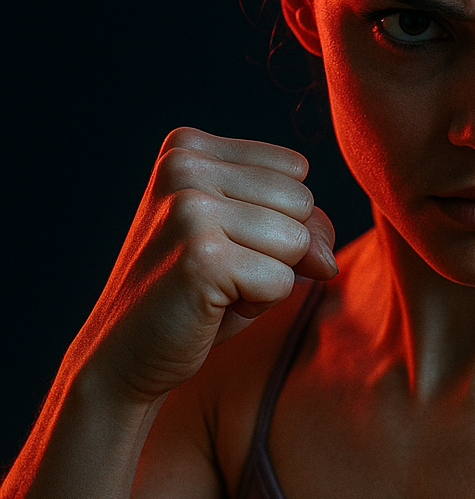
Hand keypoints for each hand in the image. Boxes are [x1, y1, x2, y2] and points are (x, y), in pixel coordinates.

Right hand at [65, 127, 337, 403]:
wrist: (125, 352)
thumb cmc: (197, 290)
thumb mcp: (252, 238)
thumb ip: (302, 224)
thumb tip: (326, 259)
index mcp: (189, 146)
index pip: (295, 169)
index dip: (281, 217)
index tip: (226, 240)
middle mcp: (184, 165)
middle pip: (302, 202)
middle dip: (279, 249)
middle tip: (221, 268)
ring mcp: (190, 208)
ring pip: (298, 242)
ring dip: (270, 278)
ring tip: (216, 285)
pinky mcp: (201, 256)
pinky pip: (284, 281)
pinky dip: (260, 304)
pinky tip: (211, 305)